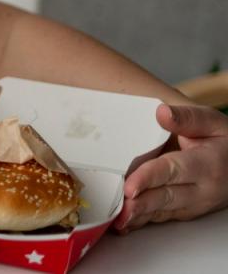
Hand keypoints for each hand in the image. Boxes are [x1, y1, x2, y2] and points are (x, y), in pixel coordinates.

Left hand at [115, 103, 227, 232]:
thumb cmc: (224, 141)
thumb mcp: (211, 122)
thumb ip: (185, 117)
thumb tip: (162, 112)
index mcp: (207, 164)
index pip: (172, 171)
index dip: (148, 178)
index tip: (129, 186)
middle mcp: (202, 189)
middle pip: (165, 197)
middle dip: (140, 204)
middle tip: (118, 209)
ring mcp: (195, 204)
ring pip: (163, 212)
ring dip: (139, 217)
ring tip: (117, 220)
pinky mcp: (187, 211)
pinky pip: (163, 217)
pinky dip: (143, 221)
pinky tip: (125, 223)